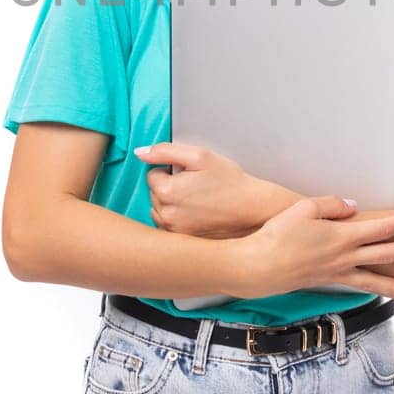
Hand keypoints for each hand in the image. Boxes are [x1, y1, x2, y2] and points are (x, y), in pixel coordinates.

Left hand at [136, 142, 281, 239]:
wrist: (253, 211)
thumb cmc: (230, 182)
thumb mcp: (200, 156)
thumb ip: (166, 151)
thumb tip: (140, 153)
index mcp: (166, 191)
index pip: (152, 175)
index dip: (172, 171)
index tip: (190, 175)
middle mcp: (165, 215)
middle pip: (154, 194)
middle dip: (170, 188)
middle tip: (196, 187)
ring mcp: (173, 232)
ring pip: (159, 212)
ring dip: (171, 205)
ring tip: (197, 202)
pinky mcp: (182, 243)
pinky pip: (168, 228)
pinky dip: (178, 221)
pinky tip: (197, 216)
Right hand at [226, 195, 393, 300]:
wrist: (258, 267)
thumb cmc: (277, 235)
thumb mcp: (303, 208)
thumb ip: (332, 205)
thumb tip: (354, 207)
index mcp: (341, 237)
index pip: (380, 229)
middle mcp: (344, 258)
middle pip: (385, 255)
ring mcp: (336, 273)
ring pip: (373, 279)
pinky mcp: (326, 281)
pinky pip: (356, 285)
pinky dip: (372, 288)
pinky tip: (378, 289)